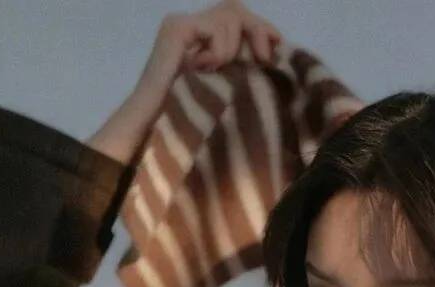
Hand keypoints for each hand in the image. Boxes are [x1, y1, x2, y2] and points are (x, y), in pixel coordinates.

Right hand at [134, 1, 283, 105]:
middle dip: (257, 29)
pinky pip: (214, 28)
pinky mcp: (176, 29)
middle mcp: (190, 24)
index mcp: (201, 37)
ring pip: (229, 16)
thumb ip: (238, 65)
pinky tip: (207, 68)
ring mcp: (181, 23)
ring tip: (218, 72)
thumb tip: (270, 51)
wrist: (156, 127)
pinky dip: (220, 49)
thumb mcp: (224, 87)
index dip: (260, 26)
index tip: (277, 45)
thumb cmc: (192, 117)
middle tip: (265, 58)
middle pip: (235, 8)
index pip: (235, 15)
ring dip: (234, 48)